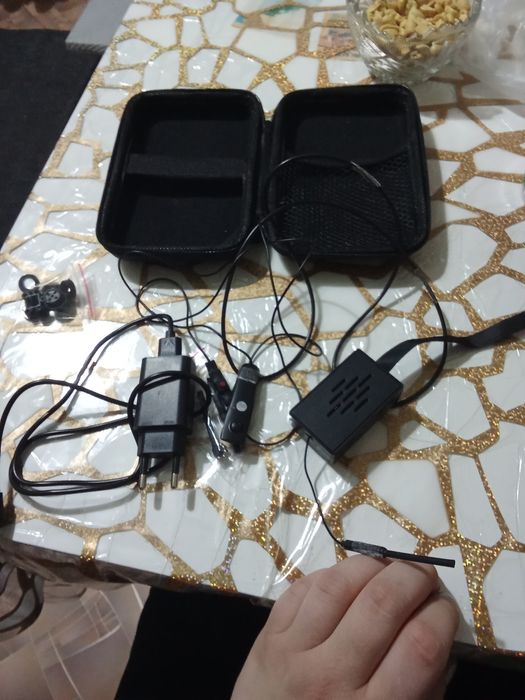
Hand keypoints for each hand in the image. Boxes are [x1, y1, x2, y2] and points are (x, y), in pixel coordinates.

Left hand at [232, 555, 457, 699]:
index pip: (420, 645)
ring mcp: (294, 652)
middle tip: (425, 577)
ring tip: (389, 568)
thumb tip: (441, 634)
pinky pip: (303, 588)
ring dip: (372, 565)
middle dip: (413, 578)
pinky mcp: (268, 636)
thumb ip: (425, 689)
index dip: (442, 616)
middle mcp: (332, 677)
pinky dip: (331, 574)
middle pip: (381, 604)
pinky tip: (348, 579)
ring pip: (338, 585)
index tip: (446, 608)